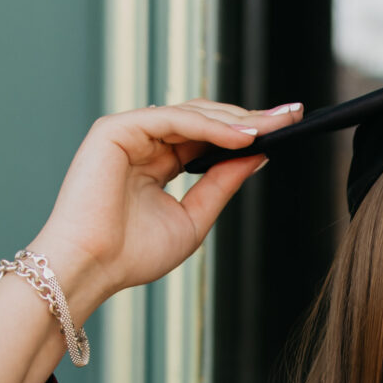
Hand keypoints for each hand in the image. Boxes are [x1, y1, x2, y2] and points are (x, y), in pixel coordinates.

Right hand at [30, 99, 302, 323]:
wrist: (91, 268)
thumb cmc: (132, 254)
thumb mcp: (193, 217)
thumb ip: (222, 184)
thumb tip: (257, 154)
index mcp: (158, 163)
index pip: (209, 138)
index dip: (247, 130)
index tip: (287, 126)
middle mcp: (145, 143)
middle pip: (205, 119)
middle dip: (249, 117)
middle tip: (291, 115)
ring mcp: (129, 132)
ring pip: (192, 113)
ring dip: (234, 120)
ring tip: (271, 127)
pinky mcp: (116, 129)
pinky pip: (171, 118)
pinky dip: (208, 125)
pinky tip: (240, 136)